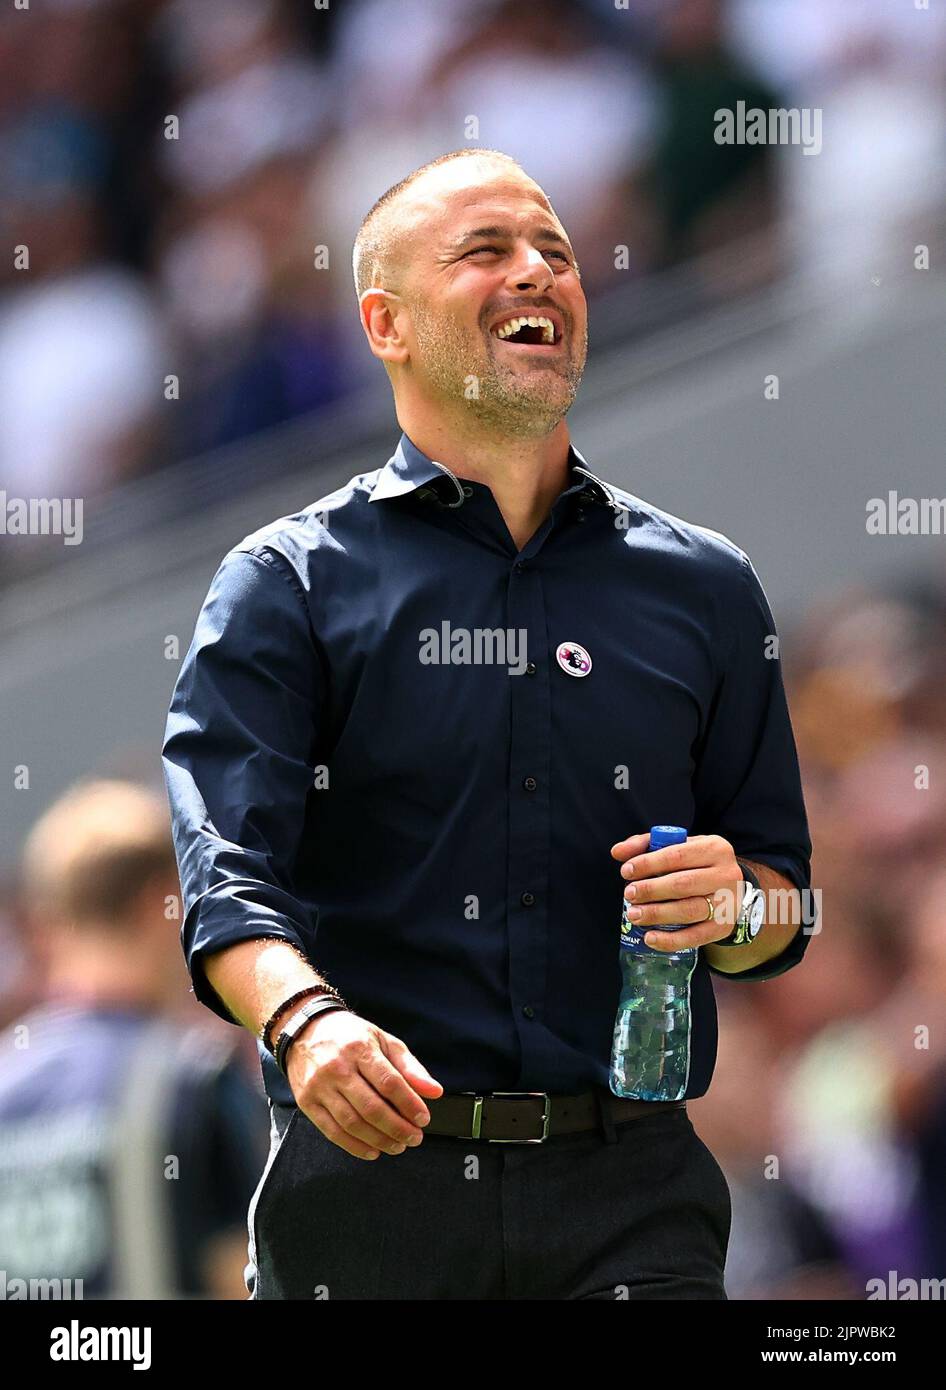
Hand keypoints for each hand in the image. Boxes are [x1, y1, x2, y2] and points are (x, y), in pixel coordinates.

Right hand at [286, 1009, 443, 1160]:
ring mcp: (319, 1086)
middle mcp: (337, 1068)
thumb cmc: (349, 1036)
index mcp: (360, 1049)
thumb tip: (434, 1091)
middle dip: (397, 1128)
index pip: (389, 1083)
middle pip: (371, 1107)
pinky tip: (372, 1150)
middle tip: (414, 1138)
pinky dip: (354, 1146)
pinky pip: (332, 1131)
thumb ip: (410, 1067)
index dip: (409, 1104)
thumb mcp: (382, 1040)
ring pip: (352, 1123)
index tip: (423, 1118)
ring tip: (397, 1146)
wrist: (305, 1030)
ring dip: (379, 1140)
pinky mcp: (307, 1102)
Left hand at [610, 832, 744, 951]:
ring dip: (657, 914)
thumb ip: (647, 845)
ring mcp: (728, 903)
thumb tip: (617, 852)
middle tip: (629, 894)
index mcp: (715, 848)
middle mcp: (726, 874)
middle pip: (683, 884)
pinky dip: (670, 940)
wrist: (730, 889)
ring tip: (634, 914)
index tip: (626, 872)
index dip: (648, 863)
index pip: (677, 854)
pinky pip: (695, 937)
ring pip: (689, 910)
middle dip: (651, 890)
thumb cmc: (696, 865)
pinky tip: (650, 938)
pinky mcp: (723, 927)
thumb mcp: (679, 847)